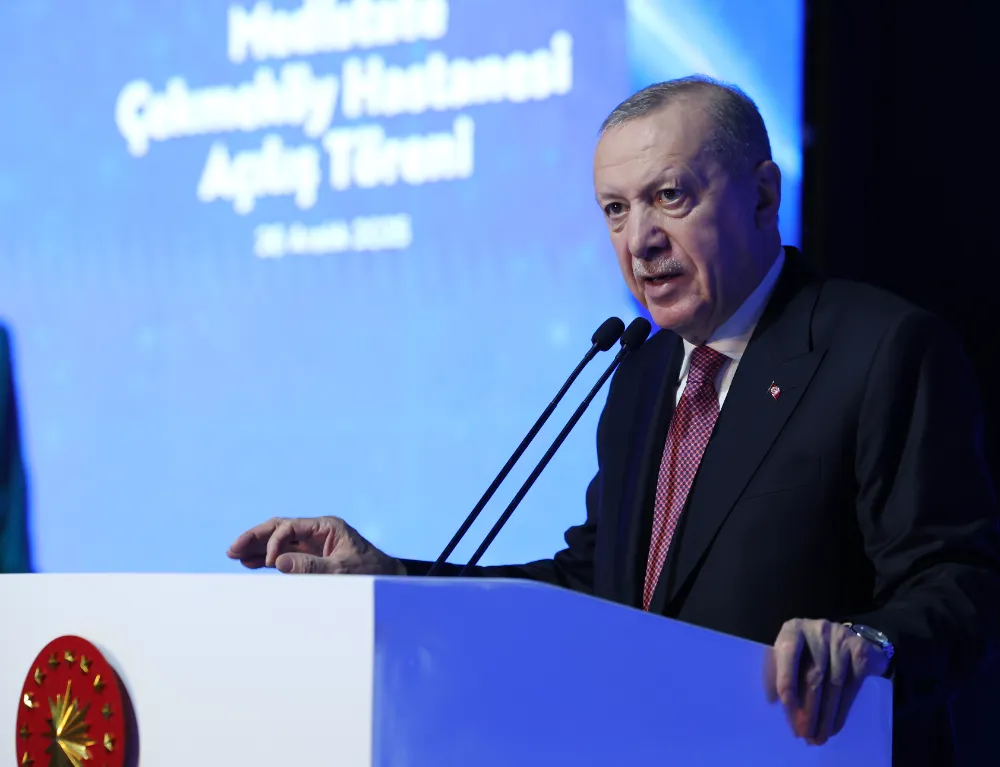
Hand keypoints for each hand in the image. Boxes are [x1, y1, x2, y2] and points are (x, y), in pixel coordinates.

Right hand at [226, 516, 405, 575]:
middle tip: (232, 549)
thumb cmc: (369, 572)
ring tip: (235, 555)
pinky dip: (269, 558)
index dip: (275, 543)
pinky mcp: (313, 555)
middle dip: (256, 538)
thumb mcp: (341, 571)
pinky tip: (251, 562)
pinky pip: (286, 553)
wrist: (386, 579)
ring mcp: (314, 543)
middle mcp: (318, 531)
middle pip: (280, 529)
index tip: (271, 564)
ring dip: (258, 548)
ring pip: (279, 540)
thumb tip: (279, 563)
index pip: (290, 527)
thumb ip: (311, 567)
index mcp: (327, 526)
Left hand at [764, 618, 888, 745]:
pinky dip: (842, 710)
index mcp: (794, 629)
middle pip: (813, 674)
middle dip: (808, 709)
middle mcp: (818, 630)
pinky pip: (852, 686)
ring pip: (834, 684)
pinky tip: (835, 726)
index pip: (788, 651)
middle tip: (804, 734)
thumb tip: (772, 700)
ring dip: (826, 716)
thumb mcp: (789, 655)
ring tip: (819, 736)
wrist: (846, 639)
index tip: (786, 703)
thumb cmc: (808, 650)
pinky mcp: (860, 651)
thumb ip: (777, 672)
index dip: (787, 676)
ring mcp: (841, 639)